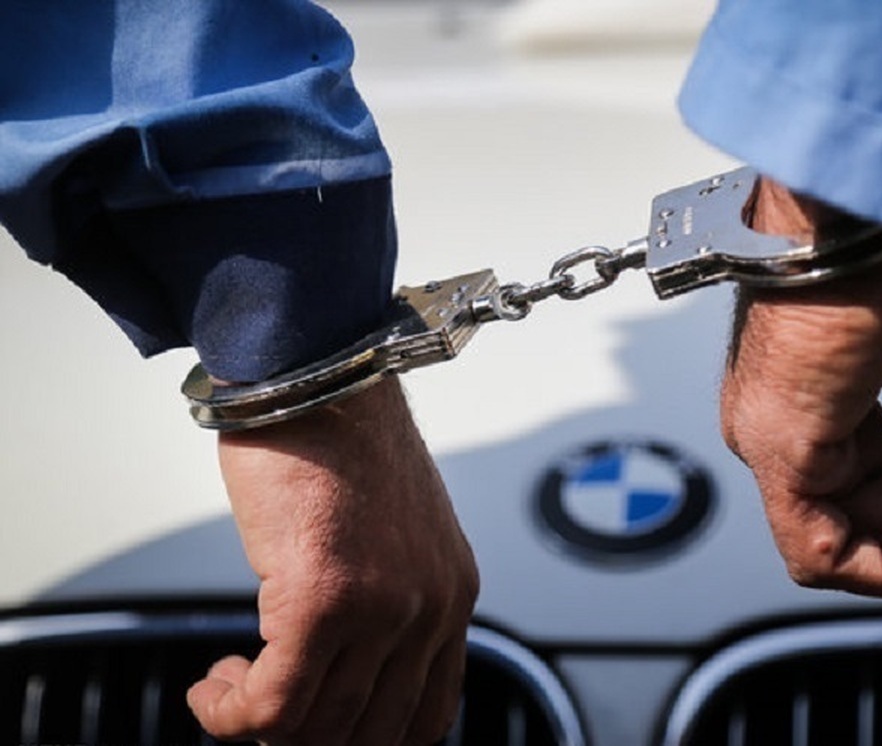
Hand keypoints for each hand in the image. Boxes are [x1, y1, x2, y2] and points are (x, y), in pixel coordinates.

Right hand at [187, 377, 478, 743]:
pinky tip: (214, 688)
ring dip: (260, 724)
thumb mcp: (391, 531)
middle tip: (263, 709)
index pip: (427, 714)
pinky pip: (274, 704)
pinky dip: (232, 714)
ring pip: (319, 727)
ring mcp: (384, 608)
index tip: (318, 724)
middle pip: (372, 733)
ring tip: (232, 688)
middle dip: (307, 737)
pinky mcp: (324, 600)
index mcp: (452, 592)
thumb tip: (341, 665)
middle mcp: (431, 607)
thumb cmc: (340, 441)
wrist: (315, 376)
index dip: (367, 738)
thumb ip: (386, 597)